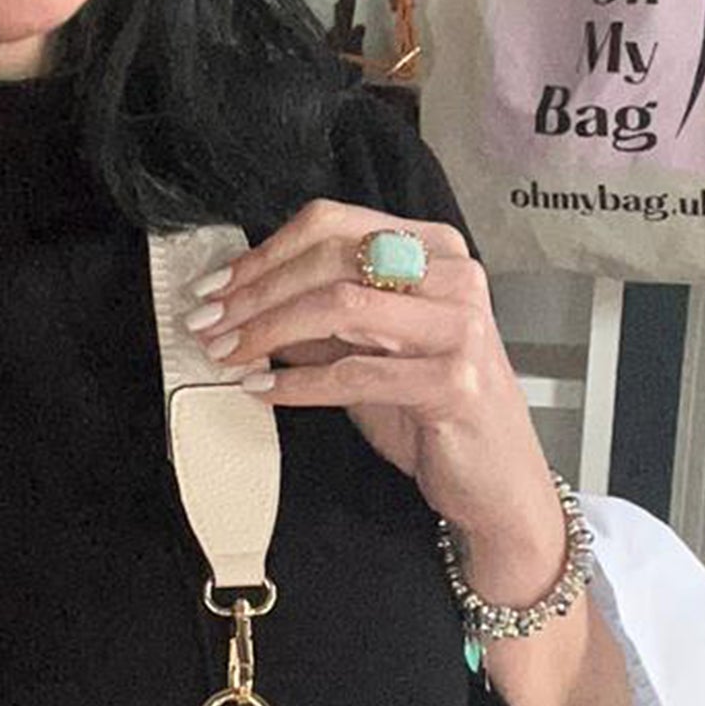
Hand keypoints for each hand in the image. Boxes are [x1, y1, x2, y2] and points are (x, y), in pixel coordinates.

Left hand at [188, 198, 558, 545]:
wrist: (495, 481)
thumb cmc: (432, 411)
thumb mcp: (368, 352)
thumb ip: (317, 321)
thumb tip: (240, 304)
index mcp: (434, 251)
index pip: (333, 224)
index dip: (264, 253)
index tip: (216, 286)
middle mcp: (453, 276)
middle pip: (331, 257)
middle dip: (256, 292)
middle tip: (209, 323)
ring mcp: (459, 325)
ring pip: (340, 304)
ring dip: (269, 330)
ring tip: (228, 354)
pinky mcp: (455, 380)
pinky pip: (355, 372)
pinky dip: (298, 383)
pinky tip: (263, 391)